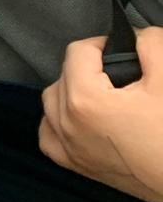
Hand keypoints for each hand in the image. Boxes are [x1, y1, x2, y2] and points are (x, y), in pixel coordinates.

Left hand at [40, 29, 162, 201]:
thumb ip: (151, 45)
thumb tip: (138, 36)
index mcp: (85, 100)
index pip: (78, 51)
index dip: (103, 44)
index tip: (123, 50)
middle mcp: (67, 123)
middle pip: (63, 75)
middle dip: (89, 67)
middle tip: (119, 71)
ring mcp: (69, 147)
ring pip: (52, 103)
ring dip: (71, 90)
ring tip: (104, 92)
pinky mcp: (77, 166)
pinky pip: (50, 135)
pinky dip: (59, 122)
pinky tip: (81, 119)